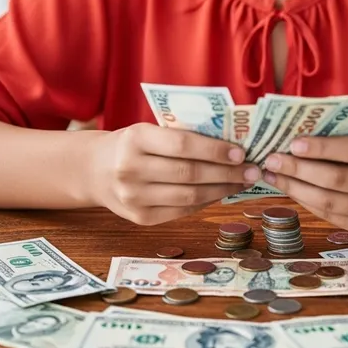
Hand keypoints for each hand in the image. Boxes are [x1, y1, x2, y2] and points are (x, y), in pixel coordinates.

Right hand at [89, 122, 260, 225]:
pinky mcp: (140, 218)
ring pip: (189, 196)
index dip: (215, 150)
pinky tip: (221, 193)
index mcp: (136, 139)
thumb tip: (231, 143)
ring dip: (222, 190)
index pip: (183, 145)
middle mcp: (131, 169)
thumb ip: (182, 135)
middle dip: (227, 172)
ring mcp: (134, 197)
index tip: (241, 152)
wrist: (94, 170)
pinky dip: (206, 202)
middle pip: (189, 174)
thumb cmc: (133, 144)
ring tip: (243, 182)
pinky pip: (182, 210)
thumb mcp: (149, 130)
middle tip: (253, 170)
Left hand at [262, 137, 347, 235]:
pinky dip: (307, 201)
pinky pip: (331, 216)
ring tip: (274, 175)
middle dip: (298, 169)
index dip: (323, 147)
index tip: (294, 142)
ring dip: (295, 188)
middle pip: (336, 179)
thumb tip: (301, 140)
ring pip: (329, 202)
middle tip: (272, 159)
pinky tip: (291, 189)